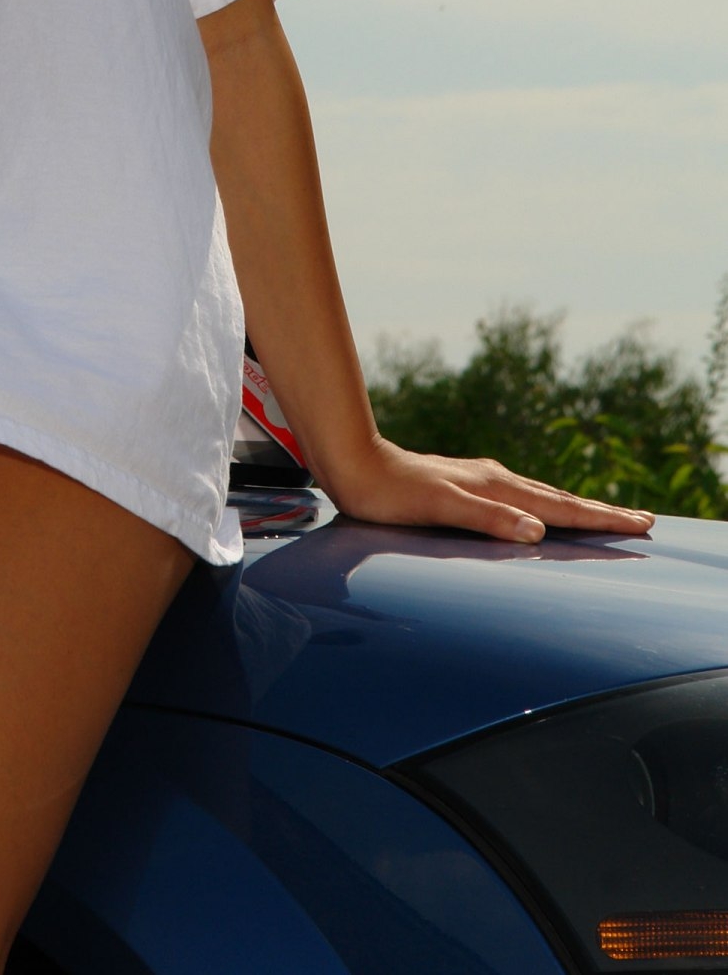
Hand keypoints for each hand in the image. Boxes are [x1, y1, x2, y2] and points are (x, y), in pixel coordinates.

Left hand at [324, 436, 654, 542]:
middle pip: (559, 499)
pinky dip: (544, 506)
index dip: (601, 518)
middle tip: (642, 519)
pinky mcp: (464, 485)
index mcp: (496, 486)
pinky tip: (537, 511)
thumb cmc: (391, 494)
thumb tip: (538, 531)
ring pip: (540, 496)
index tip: (641, 523)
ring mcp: (480, 480)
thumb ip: (488, 519)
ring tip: (602, 515)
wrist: (354, 465)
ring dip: (575, 507)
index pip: (560, 508)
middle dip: (601, 512)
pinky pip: (519, 498)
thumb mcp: (439, 508)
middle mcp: (494, 479)